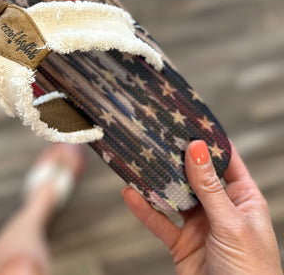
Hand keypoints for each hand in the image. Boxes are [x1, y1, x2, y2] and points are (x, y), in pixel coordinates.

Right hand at [122, 140, 282, 273]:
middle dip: (177, 158)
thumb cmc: (251, 272)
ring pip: (174, 196)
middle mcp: (220, 207)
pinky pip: (160, 221)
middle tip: (158, 137)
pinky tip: (131, 195)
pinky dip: (144, 209)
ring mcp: (200, 224)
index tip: (189, 121)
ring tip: (139, 162)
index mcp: (242, 198)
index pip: (226, 161)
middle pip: (195, 175)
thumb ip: (210, 188)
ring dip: (157, 182)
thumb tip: (197, 148)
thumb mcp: (232, 224)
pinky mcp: (182, 242)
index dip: (209, 142)